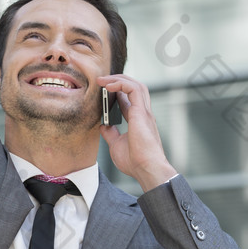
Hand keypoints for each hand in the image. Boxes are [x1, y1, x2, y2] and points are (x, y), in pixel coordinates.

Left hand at [99, 76, 176, 191]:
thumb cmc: (135, 162)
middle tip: (101, 81)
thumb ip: (110, 134)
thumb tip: (102, 126)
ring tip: (103, 80)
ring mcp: (144, 112)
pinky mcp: (142, 112)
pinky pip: (133, 89)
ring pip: (135, 84)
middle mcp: (143, 114)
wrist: (146, 169)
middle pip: (134, 88)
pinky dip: (121, 84)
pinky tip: (109, 86)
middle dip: (118, 81)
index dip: (117, 93)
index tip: (103, 92)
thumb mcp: (116, 145)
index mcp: (138, 121)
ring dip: (118, 79)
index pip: (129, 100)